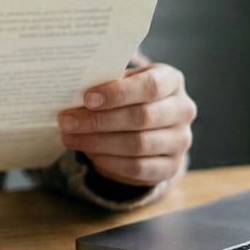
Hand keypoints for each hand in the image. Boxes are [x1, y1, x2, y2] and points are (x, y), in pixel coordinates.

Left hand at [57, 63, 195, 186]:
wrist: (151, 126)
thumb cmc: (131, 96)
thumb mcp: (124, 83)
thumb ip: (107, 84)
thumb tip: (73, 94)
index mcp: (172, 81)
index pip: (151, 86)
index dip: (118, 93)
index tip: (88, 98)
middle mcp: (183, 110)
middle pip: (142, 117)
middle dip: (99, 121)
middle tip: (67, 121)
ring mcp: (180, 140)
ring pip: (139, 145)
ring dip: (99, 143)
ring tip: (71, 138)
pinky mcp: (171, 166)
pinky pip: (139, 168)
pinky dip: (110, 162)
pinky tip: (89, 153)